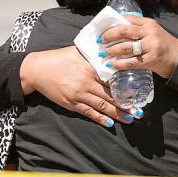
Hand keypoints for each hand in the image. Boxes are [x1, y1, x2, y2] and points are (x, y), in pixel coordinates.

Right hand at [20, 47, 139, 127]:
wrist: (38, 69)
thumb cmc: (59, 58)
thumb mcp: (79, 53)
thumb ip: (95, 56)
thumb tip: (110, 55)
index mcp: (91, 69)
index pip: (112, 80)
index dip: (126, 88)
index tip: (138, 93)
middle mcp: (86, 83)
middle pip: (111, 96)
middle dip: (126, 105)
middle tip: (140, 112)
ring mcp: (79, 94)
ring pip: (102, 106)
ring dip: (117, 114)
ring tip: (130, 119)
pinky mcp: (71, 103)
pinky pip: (88, 113)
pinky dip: (100, 118)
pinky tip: (110, 123)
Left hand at [99, 15, 177, 77]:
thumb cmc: (162, 45)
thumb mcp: (152, 32)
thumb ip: (138, 29)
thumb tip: (114, 31)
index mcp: (148, 23)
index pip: (127, 19)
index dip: (113, 24)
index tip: (103, 29)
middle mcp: (150, 32)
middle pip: (124, 31)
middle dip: (109, 36)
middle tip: (100, 40)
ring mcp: (151, 45)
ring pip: (126, 46)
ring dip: (111, 50)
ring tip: (103, 53)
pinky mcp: (151, 59)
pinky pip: (131, 62)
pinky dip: (119, 64)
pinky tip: (112, 64)